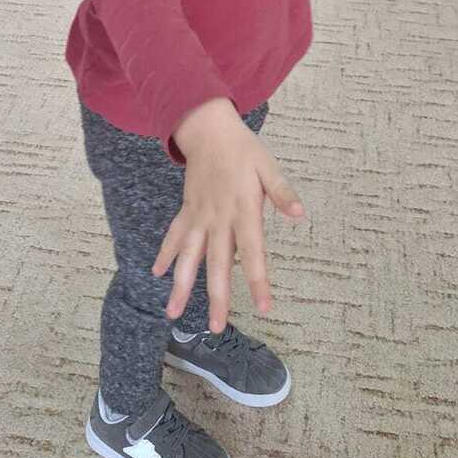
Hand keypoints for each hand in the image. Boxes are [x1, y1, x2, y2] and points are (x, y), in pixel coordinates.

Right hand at [153, 98, 304, 333]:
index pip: (253, 252)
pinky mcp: (187, 211)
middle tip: (216, 328)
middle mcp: (218, 219)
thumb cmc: (243, 150)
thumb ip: (281, 191)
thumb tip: (299, 214)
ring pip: (188, 256)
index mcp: (242, 210)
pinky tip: (158, 274)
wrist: (208, 129)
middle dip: (217, 297)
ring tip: (173, 313)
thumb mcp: (268, 166)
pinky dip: (165, 254)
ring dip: (181, 285)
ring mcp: (199, 217)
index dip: (258, 280)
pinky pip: (174, 236)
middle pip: (217, 264)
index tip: (264, 307)